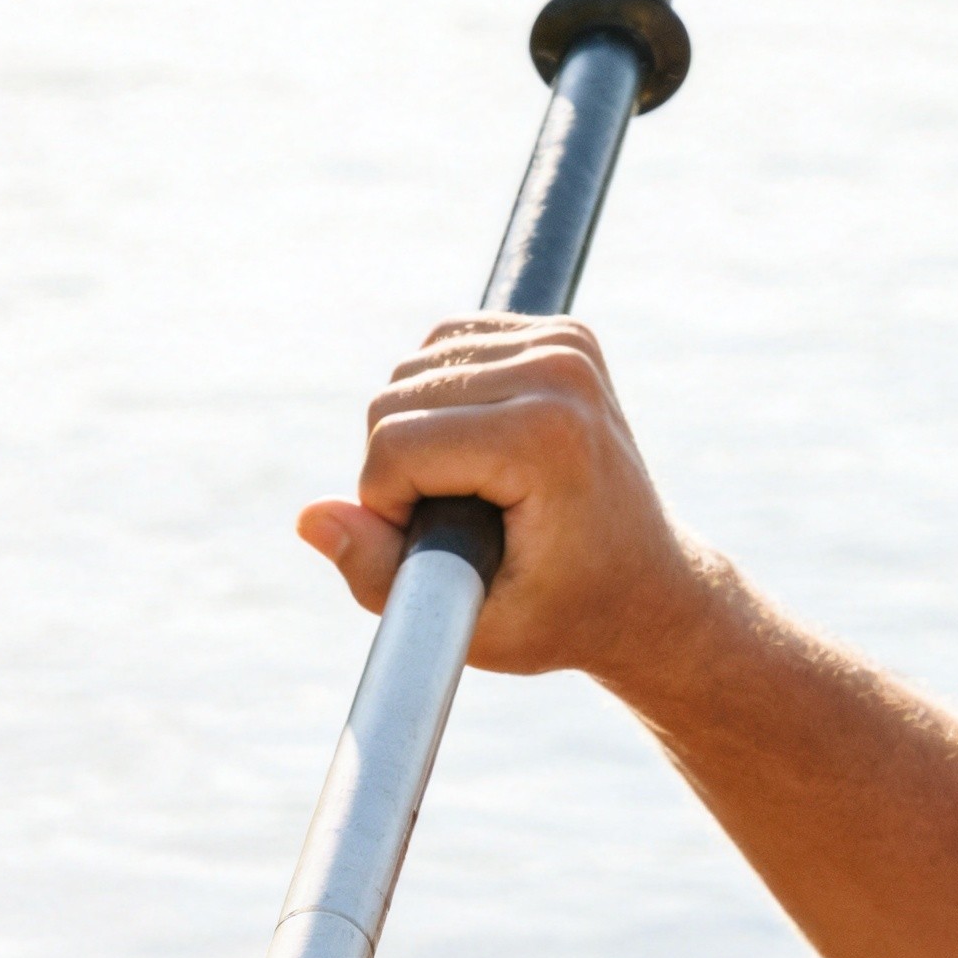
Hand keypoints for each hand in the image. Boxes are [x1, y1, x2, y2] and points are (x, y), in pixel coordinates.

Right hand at [299, 316, 723, 684]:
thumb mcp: (470, 625)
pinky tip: (477, 448)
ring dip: (414, 434)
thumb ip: (380, 576)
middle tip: (455, 523)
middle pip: (393, 398)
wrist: (648, 588)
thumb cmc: (561, 616)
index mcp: (546, 436)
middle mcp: (560, 369)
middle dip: (397, 470)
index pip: (395, 443)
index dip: (390, 509)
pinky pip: (443, 347)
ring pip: (410, 369)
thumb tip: (309, 517)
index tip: (442, 549)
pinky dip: (437, 399)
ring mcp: (565, 342)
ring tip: (470, 491)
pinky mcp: (561, 331)